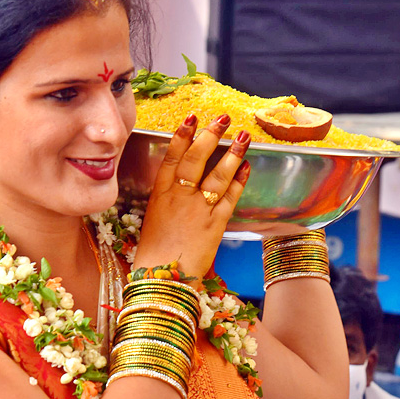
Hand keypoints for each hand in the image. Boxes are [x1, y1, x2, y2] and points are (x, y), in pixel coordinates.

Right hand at [134, 115, 250, 282]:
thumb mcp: (153, 219)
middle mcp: (180, 197)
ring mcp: (199, 210)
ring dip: (232, 153)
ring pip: (218, 175)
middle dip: (210, 136)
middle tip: (223, 119)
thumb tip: (179, 183)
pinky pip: (231, 197)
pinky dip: (240, 181)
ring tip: (242, 136)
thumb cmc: (153, 253)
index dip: (183, 136)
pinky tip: (246, 167)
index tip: (191, 118)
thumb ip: (167, 199)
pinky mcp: (215, 224)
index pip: (173, 158)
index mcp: (160, 195)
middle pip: (197, 159)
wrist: (162, 279)